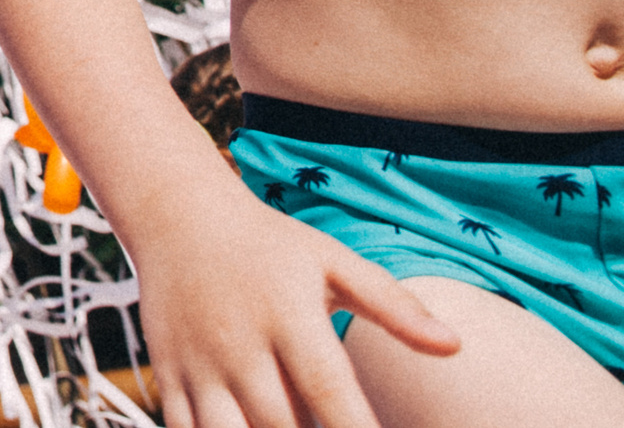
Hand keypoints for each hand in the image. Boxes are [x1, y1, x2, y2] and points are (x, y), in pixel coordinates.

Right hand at [134, 183, 456, 427]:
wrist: (178, 216)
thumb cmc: (269, 246)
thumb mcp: (332, 262)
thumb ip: (392, 306)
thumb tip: (455, 346)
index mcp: (286, 315)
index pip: (329, 390)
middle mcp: (238, 342)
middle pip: (282, 423)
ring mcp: (197, 362)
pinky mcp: (168, 374)